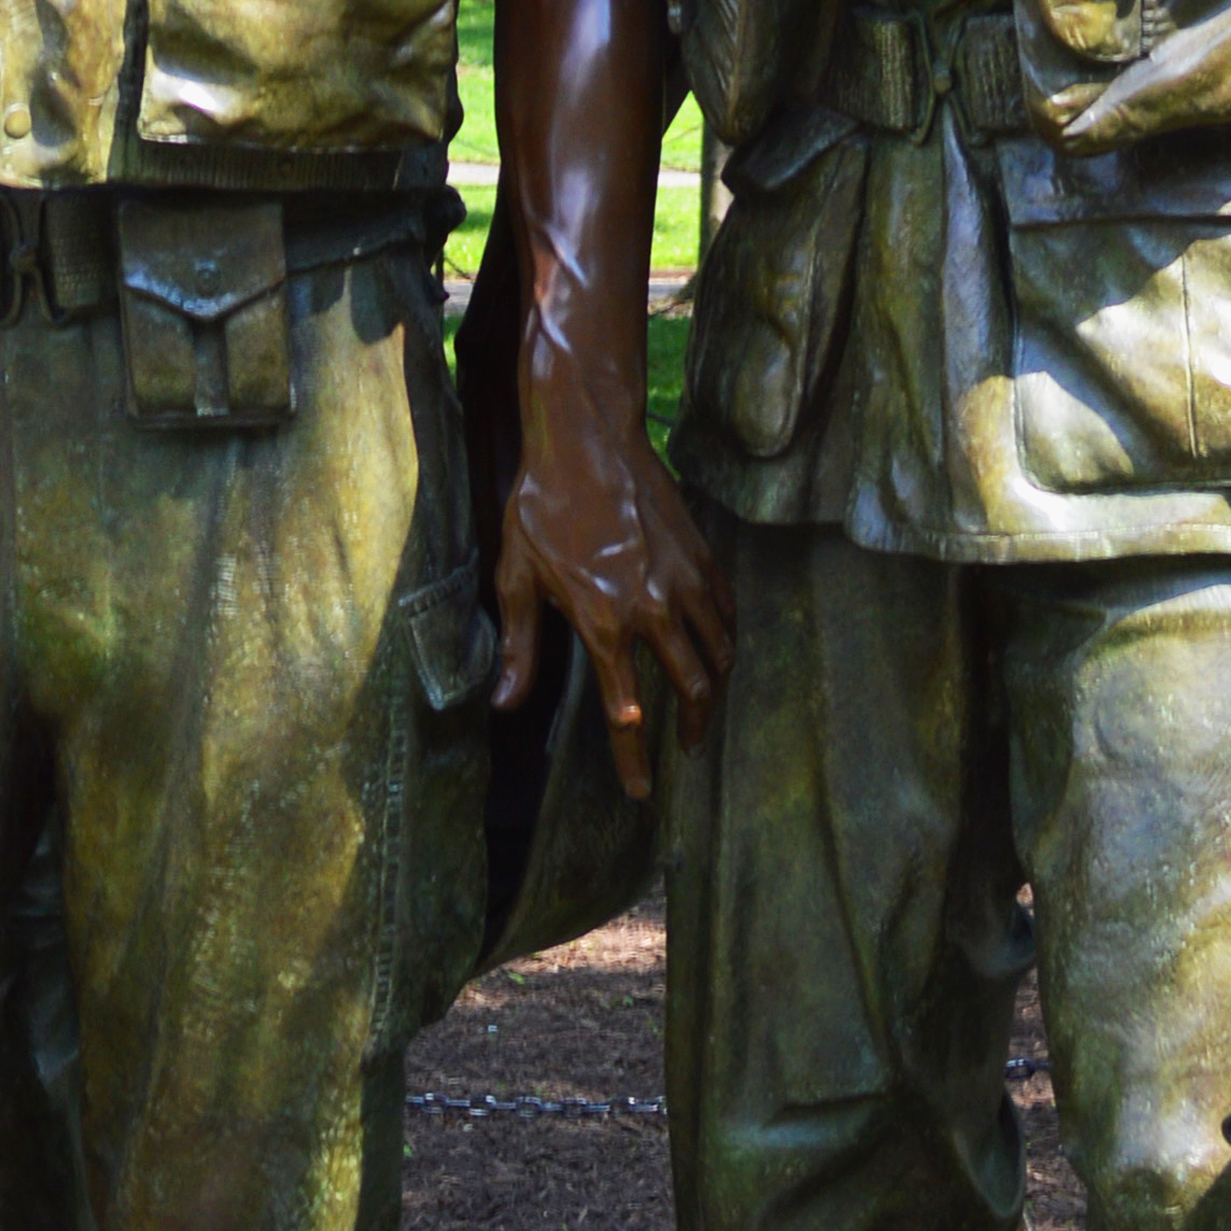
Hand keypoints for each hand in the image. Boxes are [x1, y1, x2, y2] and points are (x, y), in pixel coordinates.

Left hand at [496, 367, 734, 798]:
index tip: (640, 792)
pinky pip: (727, 612)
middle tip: (687, 750)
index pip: (625, 712)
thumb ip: (520, 647)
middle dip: (693, 730)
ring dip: (715, 690)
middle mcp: (653, 608)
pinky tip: (714, 649)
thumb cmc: (541, 506)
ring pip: (720, 654)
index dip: (634, 760)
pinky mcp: (702, 556)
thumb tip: (503, 704)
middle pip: (693, 690)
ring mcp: (685, 581)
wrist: (587, 439)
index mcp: (603, 622)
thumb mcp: (517, 578)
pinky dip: (726, 640)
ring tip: (704, 708)